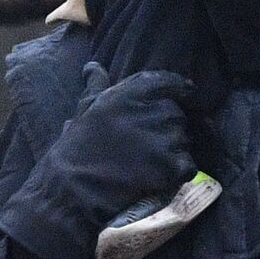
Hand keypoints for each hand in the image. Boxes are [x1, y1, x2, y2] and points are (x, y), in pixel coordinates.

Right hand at [51, 66, 196, 223]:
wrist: (72, 192)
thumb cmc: (75, 150)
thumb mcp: (84, 111)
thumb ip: (96, 86)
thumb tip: (93, 66)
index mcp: (132, 94)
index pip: (169, 82)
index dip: (179, 89)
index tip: (183, 95)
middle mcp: (153, 112)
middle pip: (177, 114)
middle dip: (167, 127)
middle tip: (147, 145)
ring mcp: (165, 140)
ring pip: (184, 140)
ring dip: (173, 150)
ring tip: (148, 164)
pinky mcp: (172, 167)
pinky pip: (187, 165)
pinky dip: (177, 172)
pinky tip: (158, 178)